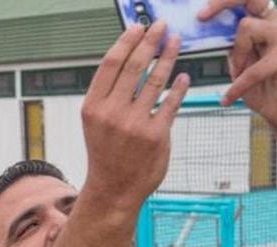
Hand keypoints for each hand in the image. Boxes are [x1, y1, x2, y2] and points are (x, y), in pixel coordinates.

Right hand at [80, 21, 188, 212]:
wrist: (113, 190)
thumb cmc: (106, 153)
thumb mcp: (96, 123)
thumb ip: (108, 95)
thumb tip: (129, 59)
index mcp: (93, 107)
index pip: (111, 64)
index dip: (127, 41)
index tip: (138, 27)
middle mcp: (112, 114)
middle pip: (135, 67)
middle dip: (151, 41)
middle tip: (161, 26)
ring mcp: (135, 125)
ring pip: (156, 81)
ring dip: (169, 57)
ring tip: (176, 42)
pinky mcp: (156, 135)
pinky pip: (171, 103)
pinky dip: (179, 87)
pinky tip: (183, 77)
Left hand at [199, 0, 276, 132]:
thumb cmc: (267, 91)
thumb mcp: (241, 65)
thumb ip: (232, 47)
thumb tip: (207, 33)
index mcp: (267, 23)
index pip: (247, 0)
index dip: (223, 1)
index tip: (199, 14)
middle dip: (223, 2)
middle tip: (200, 18)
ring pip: (247, 27)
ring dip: (236, 54)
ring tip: (239, 75)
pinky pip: (253, 66)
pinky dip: (238, 85)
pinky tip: (229, 99)